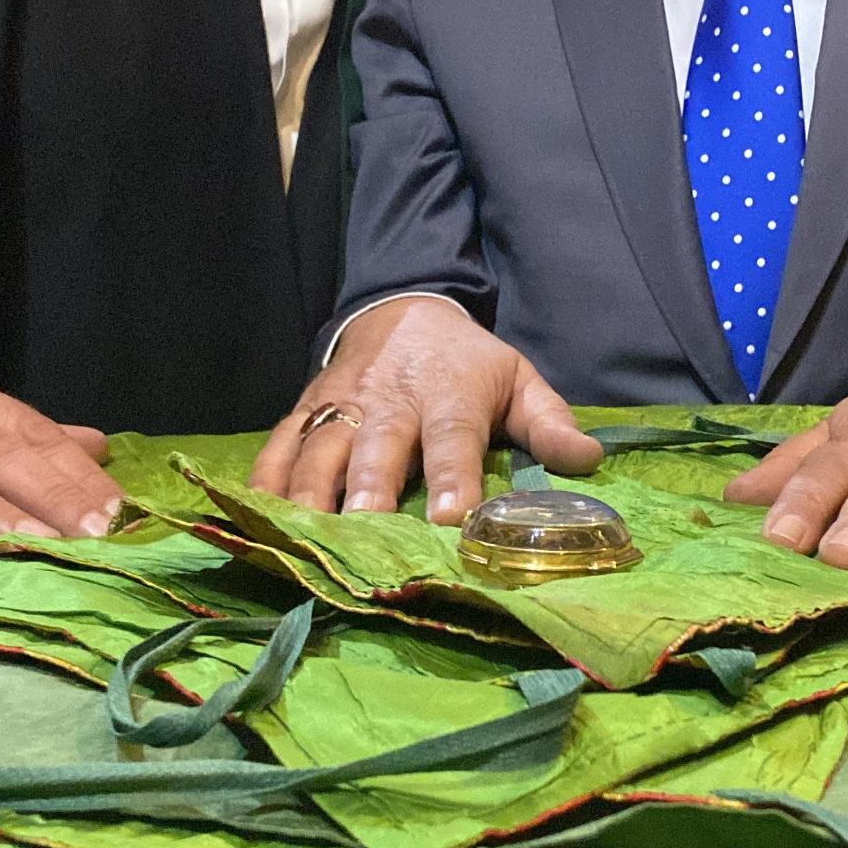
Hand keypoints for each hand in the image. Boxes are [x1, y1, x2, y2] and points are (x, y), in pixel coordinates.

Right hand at [251, 297, 601, 522]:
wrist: (402, 307)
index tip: (451, 519)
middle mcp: (390, 401)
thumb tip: (589, 461)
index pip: (452, 441)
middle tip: (364, 536)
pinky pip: (279, 446)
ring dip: (311, 497)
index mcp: (449, 396)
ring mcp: (342, 406)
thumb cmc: (466, 361)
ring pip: (319, 452)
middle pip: (377, 451)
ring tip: (307, 540)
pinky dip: (265, 481)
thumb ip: (550, 423)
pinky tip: (258, 517)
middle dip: (369, 494)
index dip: (452, 480)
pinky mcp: (306, 410)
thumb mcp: (517, 378)